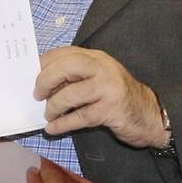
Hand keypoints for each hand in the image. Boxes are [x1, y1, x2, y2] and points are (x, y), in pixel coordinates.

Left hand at [34, 47, 167, 148]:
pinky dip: (62, 124)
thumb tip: (41, 83)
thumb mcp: (97, 79)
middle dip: (45, 81)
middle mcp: (102, 68)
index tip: (30, 76)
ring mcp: (108, 88)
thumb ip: (74, 76)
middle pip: (65, 67)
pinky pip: (79, 117)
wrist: (151, 115)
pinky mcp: (111, 110)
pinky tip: (53, 129)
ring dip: (53, 107)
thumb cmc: (117, 96)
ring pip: (70, 94)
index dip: (44, 64)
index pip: (64, 53)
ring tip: (48, 115)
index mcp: (96, 57)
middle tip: (37, 95)